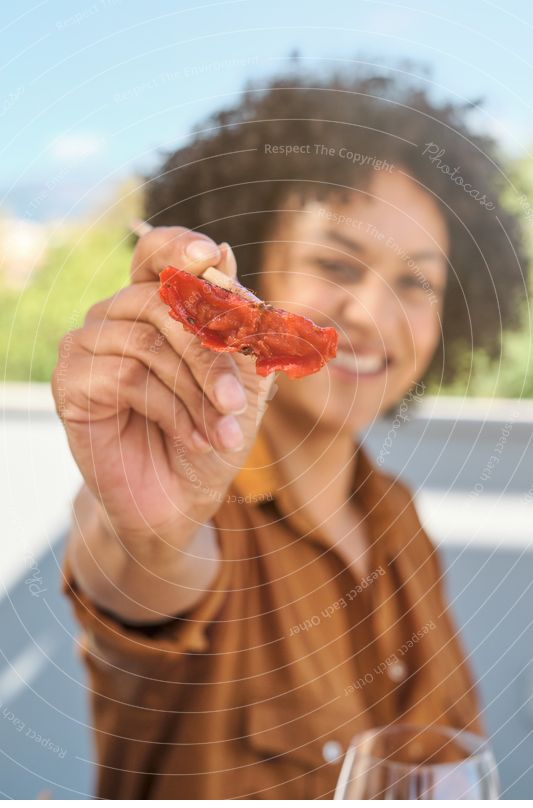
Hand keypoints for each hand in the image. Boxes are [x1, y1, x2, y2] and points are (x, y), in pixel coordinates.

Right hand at [52, 226, 275, 548]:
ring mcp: (88, 345)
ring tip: (224, 432)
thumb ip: (235, 323)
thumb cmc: (211, 431)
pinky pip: (127, 377)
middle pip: (163, 302)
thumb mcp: (242, 378)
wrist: (179, 499)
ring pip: (148, 342)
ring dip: (197, 392)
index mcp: (155, 304)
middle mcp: (116, 316)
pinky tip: (190, 438)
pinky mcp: (70, 382)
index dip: (178, 247)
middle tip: (239, 402)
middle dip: (211, 354)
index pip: (156, 254)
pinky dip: (170, 411)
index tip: (208, 257)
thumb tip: (223, 251)